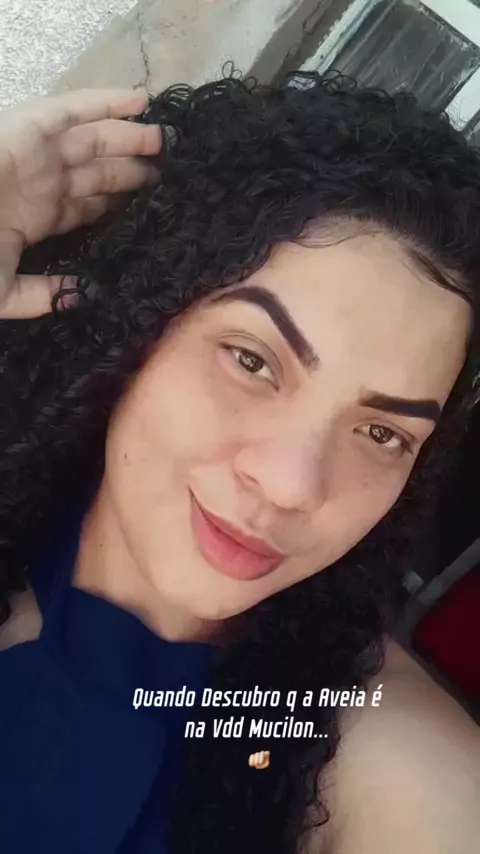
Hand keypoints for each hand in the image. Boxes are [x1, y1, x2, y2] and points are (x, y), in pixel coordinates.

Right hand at [0, 88, 160, 318]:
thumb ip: (39, 297)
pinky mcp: (30, 125)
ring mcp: (38, 152)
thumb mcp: (1, 292)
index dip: (118, 204)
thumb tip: (82, 297)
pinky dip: (109, 102)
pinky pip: (76, 108)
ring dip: (131, 137)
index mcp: (35, 218)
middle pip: (99, 173)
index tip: (152, 204)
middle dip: (133, 170)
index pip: (86, 209)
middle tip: (170, 172)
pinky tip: (142, 102)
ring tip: (167, 139)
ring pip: (95, 140)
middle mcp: (42, 182)